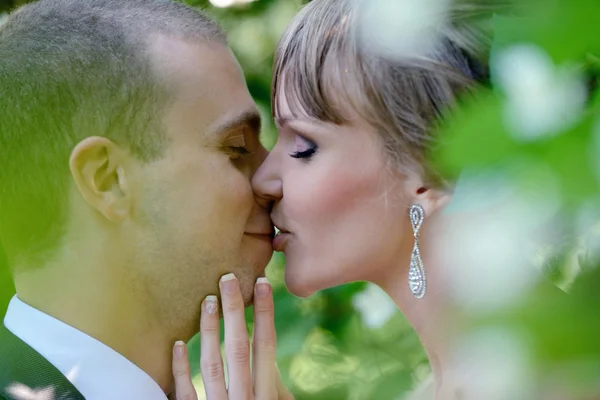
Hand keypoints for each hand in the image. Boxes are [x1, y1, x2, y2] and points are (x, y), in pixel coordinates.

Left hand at [170, 274, 293, 399]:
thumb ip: (275, 385)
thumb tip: (268, 354)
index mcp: (266, 396)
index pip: (266, 346)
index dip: (265, 313)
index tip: (262, 283)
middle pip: (239, 349)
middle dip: (234, 311)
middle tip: (228, 278)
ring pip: (212, 365)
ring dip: (209, 330)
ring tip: (208, 300)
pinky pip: (187, 394)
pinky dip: (181, 369)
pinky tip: (178, 344)